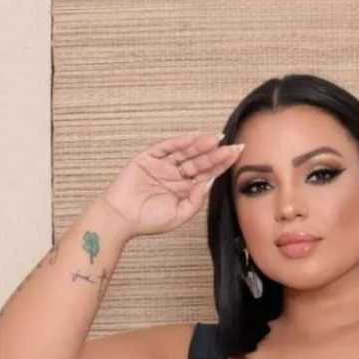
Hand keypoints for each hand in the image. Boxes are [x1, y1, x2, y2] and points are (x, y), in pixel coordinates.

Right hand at [99, 130, 243, 237]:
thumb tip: (209, 183)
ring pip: (184, 152)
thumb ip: (196, 199)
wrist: (122, 218)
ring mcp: (161, 165)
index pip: (206, 173)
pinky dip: (178, 142)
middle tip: (234, 146)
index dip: (221, 164)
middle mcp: (175, 175)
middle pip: (199, 161)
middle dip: (216, 154)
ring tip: (215, 139)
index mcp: (184, 188)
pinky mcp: (147, 158)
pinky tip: (192, 138)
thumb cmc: (149, 220)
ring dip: (200, 145)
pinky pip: (165, 147)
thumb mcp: (180, 214)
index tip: (237, 156)